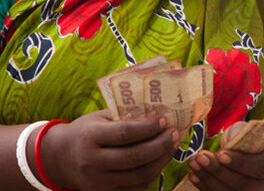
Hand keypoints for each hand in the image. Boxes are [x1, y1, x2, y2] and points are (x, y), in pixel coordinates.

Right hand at [39, 109, 179, 190]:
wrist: (60, 158)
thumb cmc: (87, 131)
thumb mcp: (100, 117)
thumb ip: (125, 115)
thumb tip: (160, 109)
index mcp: (90, 137)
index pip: (124, 133)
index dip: (147, 127)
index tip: (164, 120)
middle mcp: (92, 162)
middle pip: (134, 157)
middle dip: (160, 145)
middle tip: (174, 133)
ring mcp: (98, 182)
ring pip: (138, 175)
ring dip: (161, 160)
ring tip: (172, 145)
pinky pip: (135, 187)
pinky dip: (153, 173)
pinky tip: (161, 159)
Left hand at [186, 121, 263, 190]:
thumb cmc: (257, 143)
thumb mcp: (252, 132)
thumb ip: (239, 135)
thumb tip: (225, 144)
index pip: (260, 166)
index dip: (240, 162)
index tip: (221, 154)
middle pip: (243, 184)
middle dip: (219, 171)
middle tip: (201, 157)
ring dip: (208, 180)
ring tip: (193, 164)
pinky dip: (205, 187)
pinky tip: (194, 175)